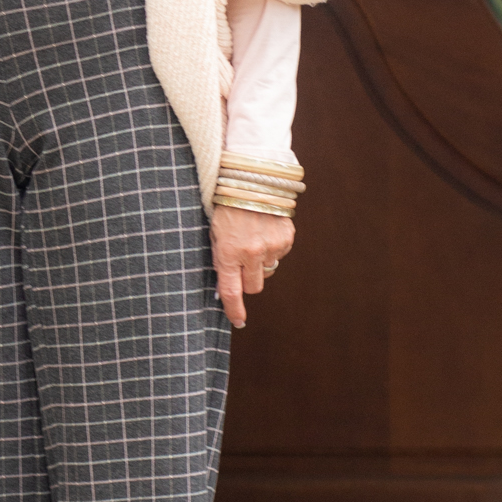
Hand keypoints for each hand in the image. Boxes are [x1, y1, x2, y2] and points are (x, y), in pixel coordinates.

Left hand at [210, 205, 293, 329]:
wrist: (251, 180)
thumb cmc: (227, 207)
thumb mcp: (215, 233)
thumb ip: (221, 260)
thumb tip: (224, 290)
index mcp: (228, 252)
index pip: (231, 291)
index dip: (234, 310)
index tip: (238, 321)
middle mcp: (251, 252)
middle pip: (254, 286)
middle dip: (248, 279)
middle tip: (243, 262)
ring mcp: (271, 245)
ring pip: (268, 269)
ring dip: (261, 260)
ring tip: (253, 237)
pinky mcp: (285, 237)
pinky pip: (280, 253)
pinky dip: (273, 246)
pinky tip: (264, 229)